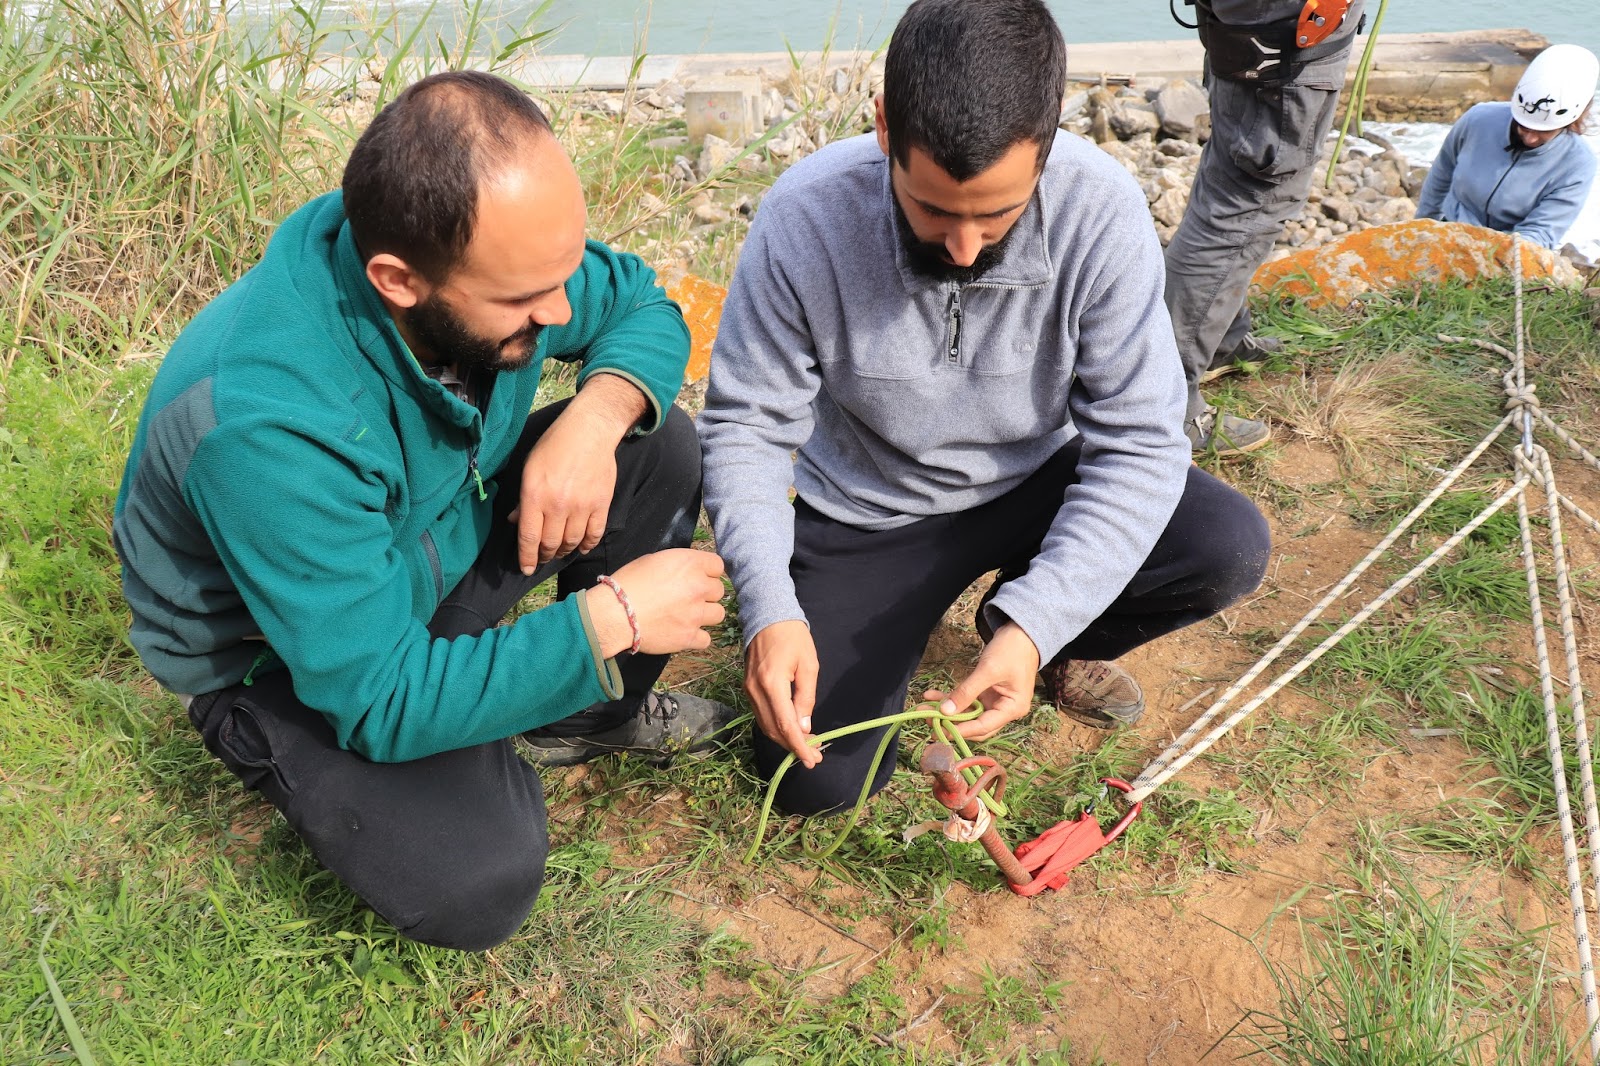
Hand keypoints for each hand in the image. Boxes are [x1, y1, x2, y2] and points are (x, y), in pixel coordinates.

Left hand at [512, 376, 645, 571]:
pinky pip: (594, 534)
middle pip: (550, 544)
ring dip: (564, 551)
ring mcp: (581, 506)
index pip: (529, 537)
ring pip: (572, 542)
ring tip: (560, 551)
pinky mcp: (601, 504)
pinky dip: (587, 545)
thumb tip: (515, 521)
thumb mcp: (530, 468)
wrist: (589, 431)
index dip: (526, 557)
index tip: (526, 569)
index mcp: (535, 495)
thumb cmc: (554, 446)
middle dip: (545, 555)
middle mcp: (558, 505)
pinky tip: (581, 547)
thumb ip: (522, 499)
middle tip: (543, 558)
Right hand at [589, 549, 727, 656]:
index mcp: (690, 564)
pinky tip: (683, 632)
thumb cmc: (627, 583)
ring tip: (688, 615)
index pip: (718, 565)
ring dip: (706, 614)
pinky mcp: (689, 636)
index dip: (708, 572)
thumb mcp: (653, 560)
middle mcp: (698, 587)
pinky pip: (706, 639)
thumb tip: (685, 571)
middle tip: (688, 597)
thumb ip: (678, 564)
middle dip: (706, 593)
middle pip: (719, 590)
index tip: (698, 577)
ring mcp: (696, 614)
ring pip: (718, 614)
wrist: (614, 613)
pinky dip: (697, 637)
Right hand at [744, 620, 821, 767]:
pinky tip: (792, 729)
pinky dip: (776, 726)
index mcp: (772, 683)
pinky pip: (761, 714)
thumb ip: (806, 698)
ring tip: (807, 746)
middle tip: (815, 756)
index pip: (785, 724)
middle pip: (772, 729)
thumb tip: (804, 728)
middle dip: (793, 746)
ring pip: (765, 725)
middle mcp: (755, 690)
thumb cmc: (793, 637)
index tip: (812, 760)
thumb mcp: (808, 665)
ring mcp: (748, 689)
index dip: (798, 746)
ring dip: (785, 738)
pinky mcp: (748, 687)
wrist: (768, 615)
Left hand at [926, 622, 1039, 741]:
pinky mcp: (987, 693)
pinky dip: (951, 699)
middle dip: (951, 723)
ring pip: (968, 714)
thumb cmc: (1012, 650)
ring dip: (947, 711)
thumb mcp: (988, 670)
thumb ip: (967, 691)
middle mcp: (1005, 710)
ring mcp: (995, 702)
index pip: (983, 727)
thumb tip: (945, 711)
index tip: (937, 730)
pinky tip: (932, 696)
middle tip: (926, 720)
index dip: (960, 730)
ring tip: (924, 706)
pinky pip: (967, 701)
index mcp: (1012, 709)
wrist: (1021, 632)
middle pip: (975, 725)